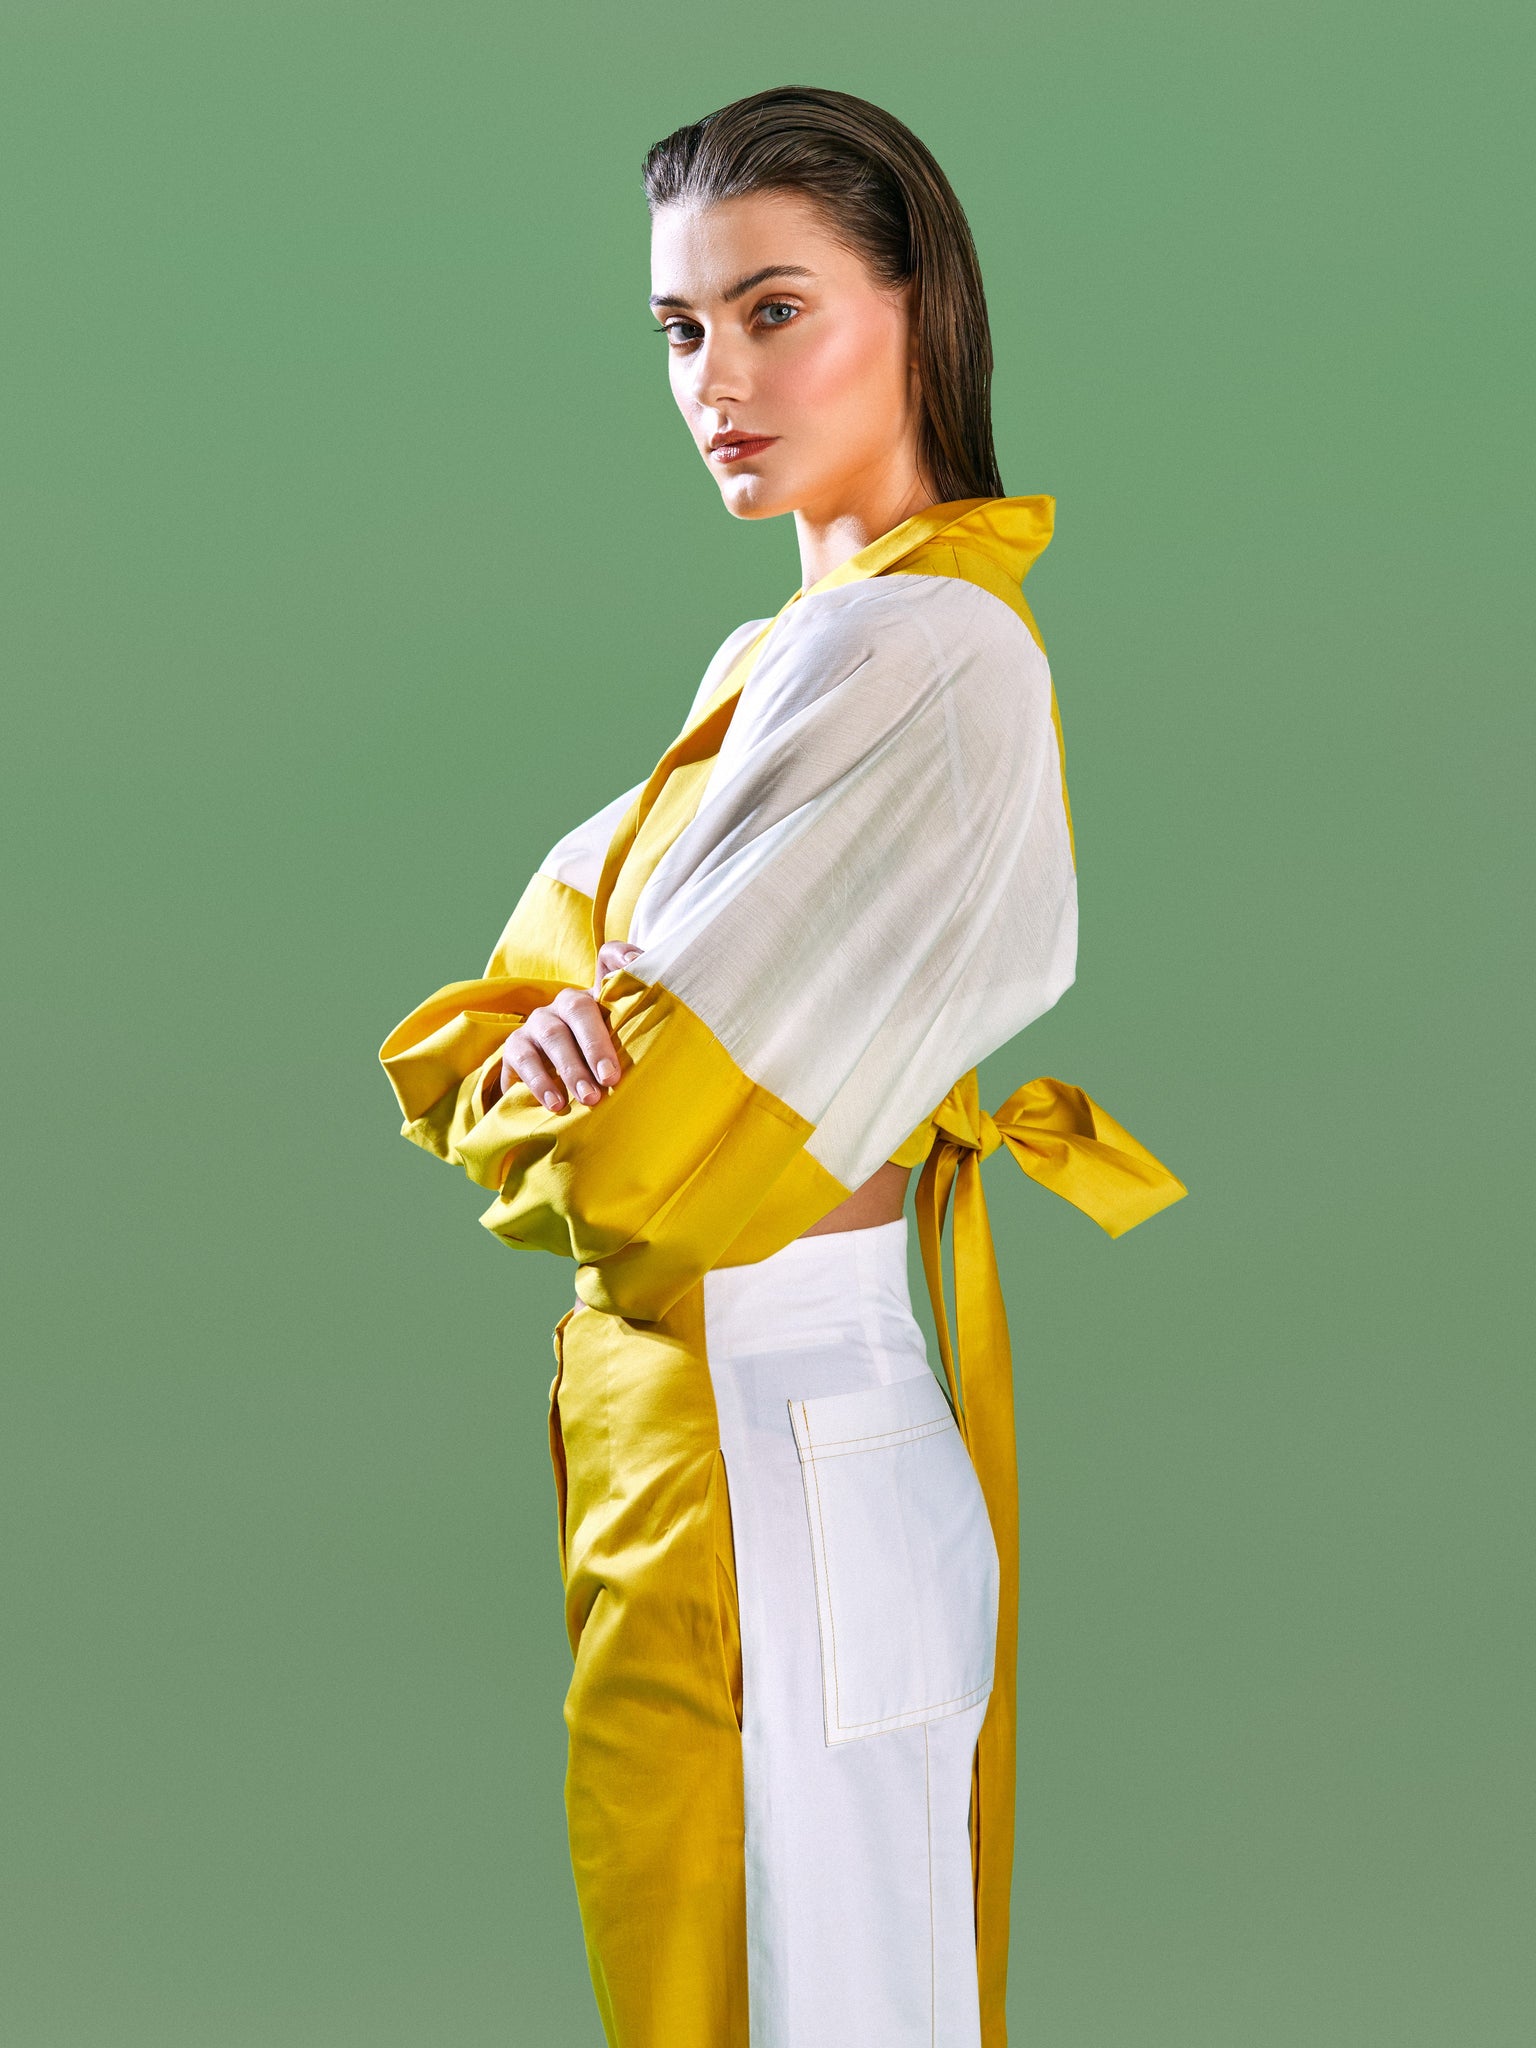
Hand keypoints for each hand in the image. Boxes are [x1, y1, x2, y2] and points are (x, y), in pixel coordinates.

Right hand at [486, 942, 640, 1114]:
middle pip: (579, 1009)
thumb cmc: (600, 1069)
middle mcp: (568, 1004)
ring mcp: (539, 1023)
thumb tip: (679, 1035)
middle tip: (611, 1079)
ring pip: (552, 1035)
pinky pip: (524, 1058)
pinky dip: (540, 1081)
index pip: (609, 961)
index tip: (634, 965)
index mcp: (599, 999)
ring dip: (571, 1068)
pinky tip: (556, 1103)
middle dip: (596, 1045)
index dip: (621, 956)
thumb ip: (645, 1036)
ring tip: (589, 1098)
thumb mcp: (624, 1051)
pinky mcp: (516, 1046)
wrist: (552, 1092)